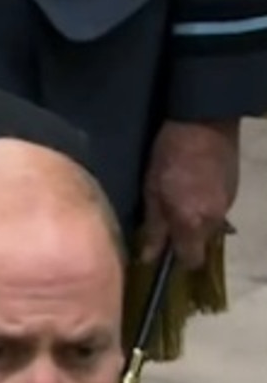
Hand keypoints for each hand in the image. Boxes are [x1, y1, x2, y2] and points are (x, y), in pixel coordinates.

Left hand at [140, 119, 239, 268]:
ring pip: (210, 227)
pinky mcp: (234, 190)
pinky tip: (191, 188)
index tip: (160, 252)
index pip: (191, 260)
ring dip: (194, 221)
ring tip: (177, 200)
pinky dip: (204, 206)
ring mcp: (229, 205)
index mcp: (192, 222)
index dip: (175, 260)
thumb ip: (153, 226)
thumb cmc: (169, 155)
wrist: (204, 122)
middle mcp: (215, 220)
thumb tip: (148, 257)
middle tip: (164, 221)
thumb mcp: (151, 189)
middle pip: (201, 244)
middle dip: (184, 239)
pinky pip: (218, 210)